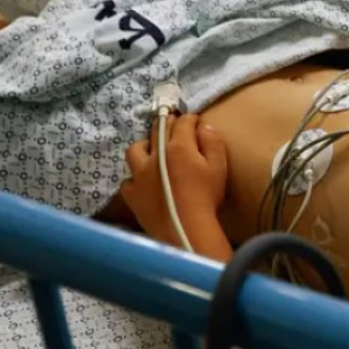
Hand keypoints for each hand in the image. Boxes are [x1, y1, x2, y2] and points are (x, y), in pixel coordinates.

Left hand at [122, 114, 227, 251]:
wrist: (185, 229)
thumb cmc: (207, 197)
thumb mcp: (219, 166)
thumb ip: (213, 142)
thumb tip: (204, 126)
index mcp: (179, 146)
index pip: (183, 122)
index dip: (190, 118)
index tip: (196, 120)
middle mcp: (155, 155)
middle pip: (158, 130)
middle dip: (168, 123)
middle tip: (177, 127)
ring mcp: (139, 175)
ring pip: (135, 150)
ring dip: (146, 146)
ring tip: (154, 151)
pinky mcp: (131, 194)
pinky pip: (129, 179)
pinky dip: (136, 177)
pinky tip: (145, 182)